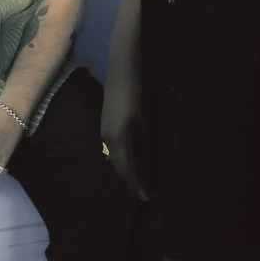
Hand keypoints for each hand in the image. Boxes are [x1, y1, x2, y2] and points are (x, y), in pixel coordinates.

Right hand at [100, 64, 147, 200]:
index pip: (126, 170)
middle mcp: (108, 137)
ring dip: (127, 167)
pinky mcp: (107, 119)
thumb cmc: (139, 88)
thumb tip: (153, 159)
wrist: (124, 62)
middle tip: (146, 190)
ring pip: (116, 155)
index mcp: (118, 138)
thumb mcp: (145, 117)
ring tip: (141, 176)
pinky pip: (115, 144)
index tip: (146, 198)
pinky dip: (125, 155)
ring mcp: (105, 127)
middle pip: (119, 165)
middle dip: (131, 179)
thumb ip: (146, 139)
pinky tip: (135, 154)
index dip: (135, 185)